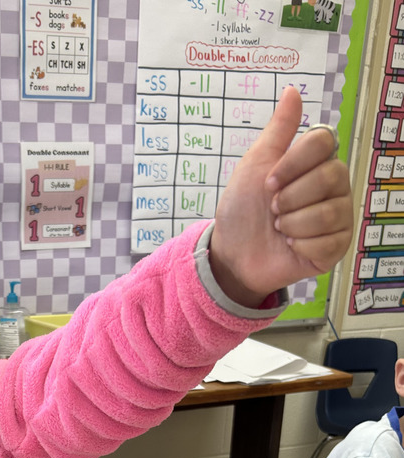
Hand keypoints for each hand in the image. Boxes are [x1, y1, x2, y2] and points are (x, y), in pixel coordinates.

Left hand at [209, 85, 352, 307]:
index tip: (268, 183)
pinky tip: (290, 247)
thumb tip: (292, 91)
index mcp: (316, 162)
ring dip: (293, 223)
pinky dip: (300, 245)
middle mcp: (334, 187)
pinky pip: (327, 242)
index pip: (324, 142)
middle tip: (273, 209)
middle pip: (330, 176)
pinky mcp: (335, 248)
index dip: (293, 163)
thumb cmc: (244, 209)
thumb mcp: (255, 164)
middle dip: (290, 197)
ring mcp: (338, 218)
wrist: (232, 253)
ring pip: (329, 212)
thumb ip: (278, 130)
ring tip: (280, 229)